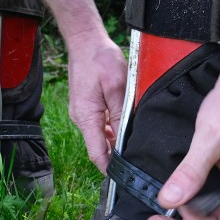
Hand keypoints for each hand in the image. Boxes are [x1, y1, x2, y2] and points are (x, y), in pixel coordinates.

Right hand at [66, 33, 126, 173]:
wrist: (85, 41)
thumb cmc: (100, 60)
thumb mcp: (118, 88)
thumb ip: (121, 114)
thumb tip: (126, 137)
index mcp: (87, 117)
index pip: (97, 153)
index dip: (110, 168)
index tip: (123, 178)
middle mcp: (81, 118)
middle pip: (99, 146)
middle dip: (117, 153)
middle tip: (139, 158)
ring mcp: (82, 112)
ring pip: (100, 135)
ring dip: (115, 138)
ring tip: (135, 138)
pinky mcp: (86, 106)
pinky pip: (99, 123)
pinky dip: (112, 126)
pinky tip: (125, 121)